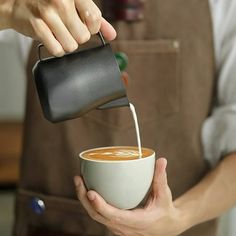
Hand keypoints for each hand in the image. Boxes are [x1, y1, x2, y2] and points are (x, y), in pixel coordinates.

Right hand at [1, 0, 115, 55]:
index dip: (91, 28)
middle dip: (77, 37)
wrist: (18, 4)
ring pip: (71, 46)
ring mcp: (48, 13)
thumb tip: (112, 35)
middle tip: (67, 29)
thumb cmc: (50, 5)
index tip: (83, 25)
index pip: (95, 19)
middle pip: (84, 37)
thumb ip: (96, 19)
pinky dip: (56, 49)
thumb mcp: (75, 6)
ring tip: (58, 34)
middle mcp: (61, 1)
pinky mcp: (37, 26)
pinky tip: (51, 39)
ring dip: (66, 44)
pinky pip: (57, 50)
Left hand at [74, 158, 186, 235]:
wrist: (167, 226)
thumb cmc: (165, 210)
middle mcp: (124, 228)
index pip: (114, 216)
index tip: (91, 192)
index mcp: (137, 222)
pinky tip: (87, 189)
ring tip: (79, 181)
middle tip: (78, 179)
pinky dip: (91, 203)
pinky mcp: (116, 225)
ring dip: (84, 200)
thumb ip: (161, 178)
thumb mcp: (164, 195)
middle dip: (84, 198)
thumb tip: (162, 160)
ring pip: (96, 217)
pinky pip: (99, 216)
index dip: (101, 206)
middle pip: (98, 216)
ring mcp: (118, 228)